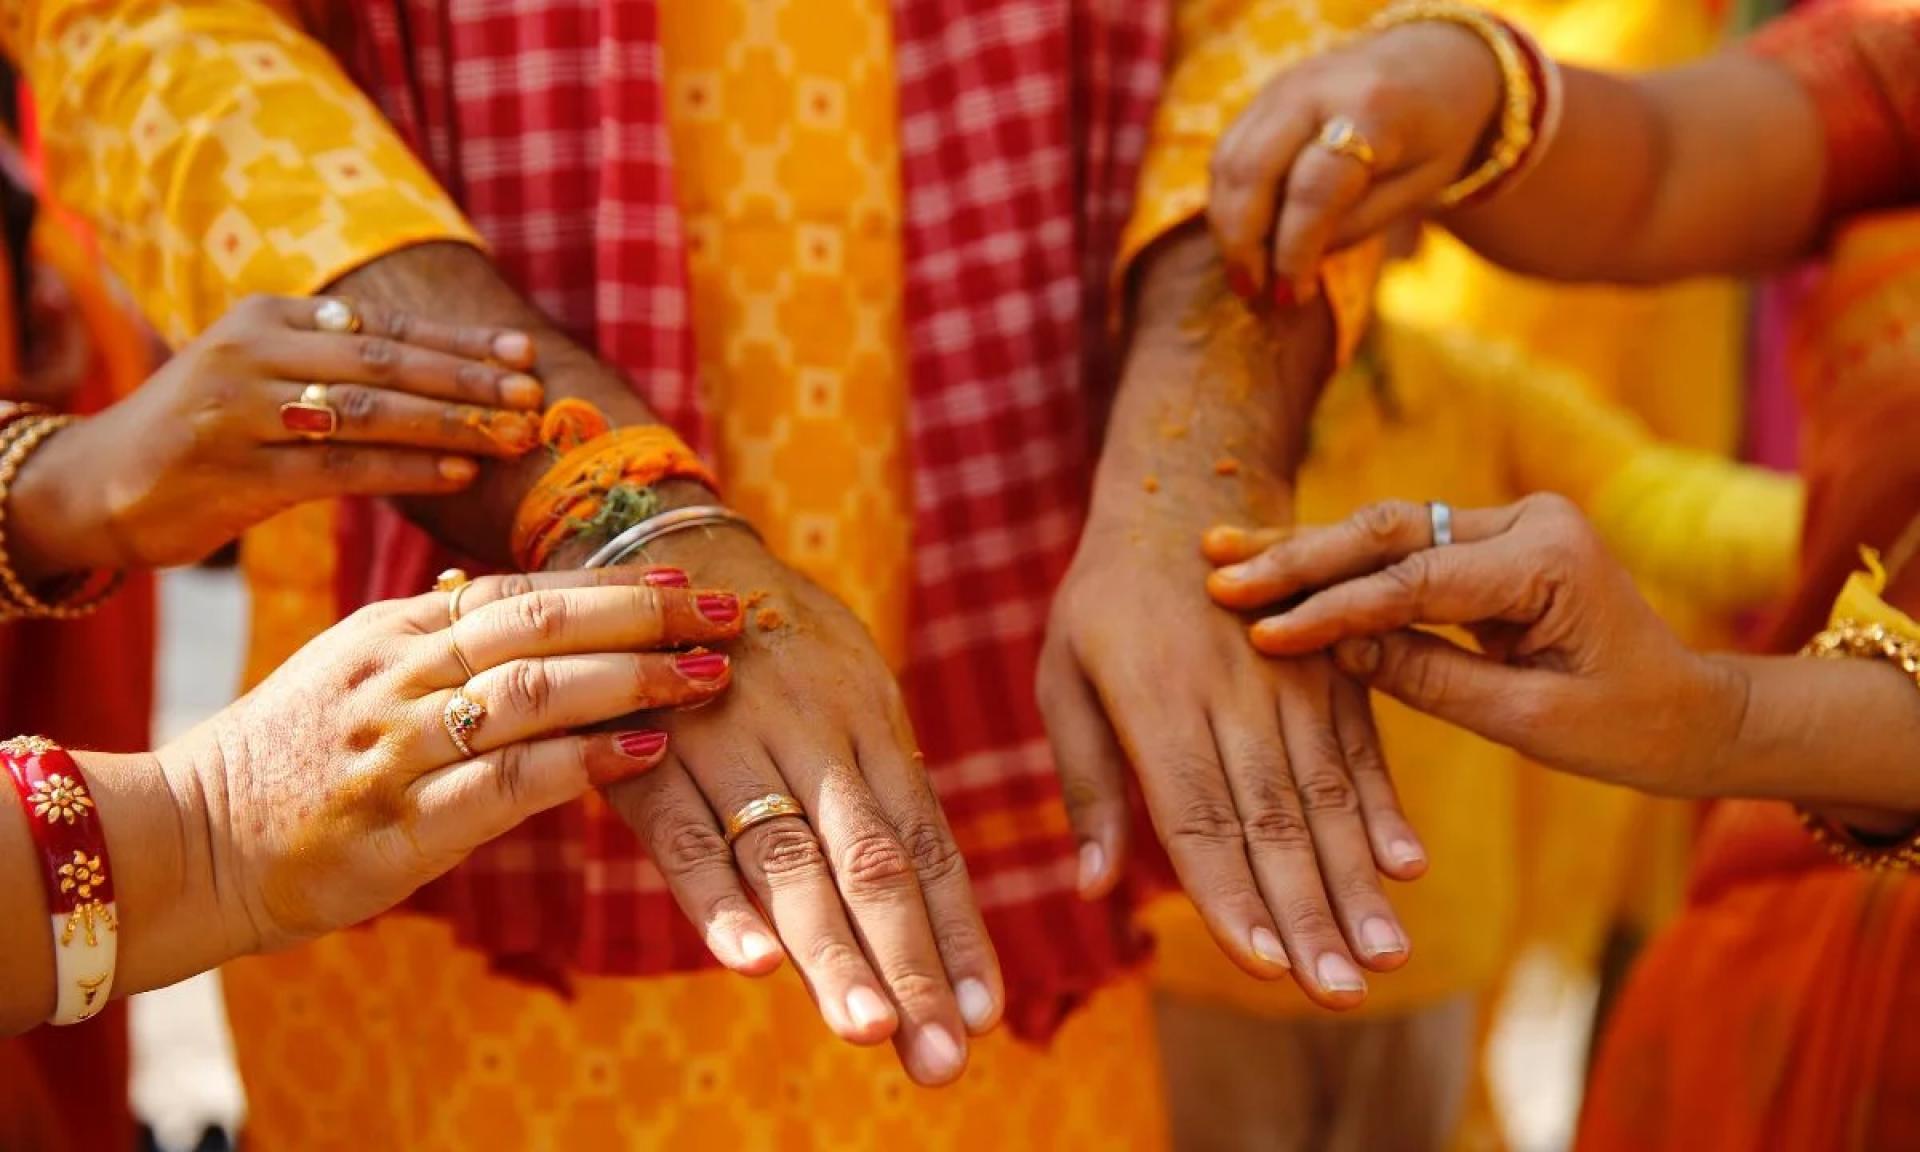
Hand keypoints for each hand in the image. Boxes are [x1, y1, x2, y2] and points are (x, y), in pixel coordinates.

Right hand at [9, 293, 546, 578]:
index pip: (384, 326)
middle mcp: (255, 353)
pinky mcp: (239, 475)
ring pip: (370, 414)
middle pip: (387, 364)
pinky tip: (458, 474)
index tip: (525, 354)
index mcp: (269, 316)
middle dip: (470, 381)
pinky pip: (342, 470)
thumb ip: (340, 364)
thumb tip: (451, 369)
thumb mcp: (265, 374)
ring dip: (452, 425)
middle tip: (535, 396)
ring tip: (513, 437)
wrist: (100, 484)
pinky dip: (406, 470)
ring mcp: (243, 414)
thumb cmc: (207, 431)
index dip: (460, 341)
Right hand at [178, 566, 741, 953]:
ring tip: (709, 675)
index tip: (688, 578)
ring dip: (633, 679)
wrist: (184, 842)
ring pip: (534, 692)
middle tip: (729, 610)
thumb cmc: (285, 760)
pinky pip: (505, 782)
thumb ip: (435, 642)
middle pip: (541, 625)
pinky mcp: (398, 827)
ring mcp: (397, 748)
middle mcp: (398, 677)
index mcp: (392, 635)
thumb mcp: (352, 672)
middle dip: (645, 616)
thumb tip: (519, 608)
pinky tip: (644, 751)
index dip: (611, 585)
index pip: (519, 592)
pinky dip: (581, 762)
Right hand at [599, 529, 1001, 1086]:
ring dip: (831, 952)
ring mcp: (734, 742)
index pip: (927, 846)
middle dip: (911, 965)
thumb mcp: (850, 689)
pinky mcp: (651, 753)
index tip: (988, 1016)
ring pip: (790, 859)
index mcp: (871, 727)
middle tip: (944, 1057)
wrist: (670, 549)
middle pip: (872, 863)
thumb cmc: (777, 641)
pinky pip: (686, 833)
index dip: (957, 932)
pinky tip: (749, 963)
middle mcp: (816, 737)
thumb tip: (929, 891)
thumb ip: (879, 783)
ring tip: (871, 1031)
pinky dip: (716, 899)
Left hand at [1038, 515, 1425, 1009]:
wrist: (1181, 492)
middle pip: (1273, 821)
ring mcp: (1293, 681)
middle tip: (1339, 993)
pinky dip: (1386, 809)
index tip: (1261, 965)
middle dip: (1308, 914)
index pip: (1197, 817)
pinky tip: (1408, 867)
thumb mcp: (1063, 675)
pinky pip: (1364, 747)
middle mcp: (1232, 696)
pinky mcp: (1333, 670)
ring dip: (1357, 881)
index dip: (1230, 893)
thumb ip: (1085, 781)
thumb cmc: (1103, 603)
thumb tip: (1090, 889)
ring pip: (1327, 796)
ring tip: (1384, 955)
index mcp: (1155, 703)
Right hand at [1206, 495, 1738, 793]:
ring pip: (1383, 531)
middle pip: (1389, 530)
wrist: (1691, 711)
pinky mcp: (1486, 541)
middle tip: (1216, 573)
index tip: (1259, 632)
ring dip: (1304, 550)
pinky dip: (1335, 564)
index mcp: (1549, 560)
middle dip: (1299, 556)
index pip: (1416, 580)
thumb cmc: (1625, 729)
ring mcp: (1507, 523)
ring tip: (1220, 557)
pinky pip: (1398, 550)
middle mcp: (1527, 521)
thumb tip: (1332, 648)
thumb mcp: (1528, 719)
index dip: (1333, 608)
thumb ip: (1430, 676)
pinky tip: (1269, 562)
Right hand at [1208, 21, 1499, 301]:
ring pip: (1228, 162)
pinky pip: (1227, 152)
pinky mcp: (1263, 95)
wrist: (1434, 57)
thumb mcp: (1419, 185)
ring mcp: (1282, 86)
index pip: (1313, 189)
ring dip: (1227, 226)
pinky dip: (1226, 202)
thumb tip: (1292, 269)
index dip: (1295, 250)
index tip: (1293, 295)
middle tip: (1251, 292)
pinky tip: (1243, 239)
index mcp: (1372, 108)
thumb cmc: (1436, 133)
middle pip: (1253, 171)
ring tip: (1244, 275)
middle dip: (1243, 241)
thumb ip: (1356, 225)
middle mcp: (1316, 87)